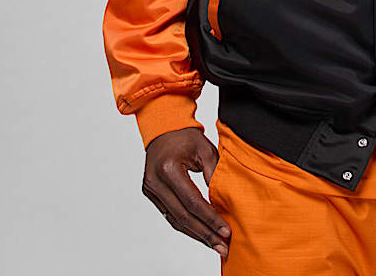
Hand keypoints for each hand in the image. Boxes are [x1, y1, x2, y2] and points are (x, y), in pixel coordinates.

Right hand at [141, 127, 231, 260]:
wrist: (164, 128)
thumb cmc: (186, 137)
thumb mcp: (205, 150)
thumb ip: (214, 173)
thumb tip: (224, 200)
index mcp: (169, 169)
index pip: (193, 201)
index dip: (210, 218)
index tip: (225, 231)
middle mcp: (155, 181)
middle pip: (183, 216)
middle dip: (204, 233)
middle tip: (222, 247)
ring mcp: (150, 189)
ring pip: (175, 220)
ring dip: (196, 234)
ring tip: (214, 245)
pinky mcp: (150, 194)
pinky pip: (169, 215)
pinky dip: (185, 225)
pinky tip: (200, 233)